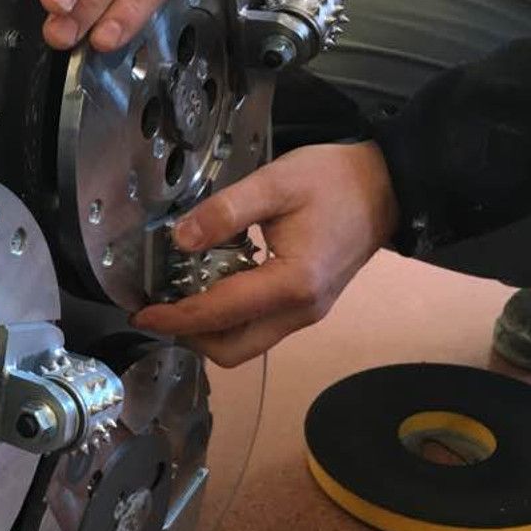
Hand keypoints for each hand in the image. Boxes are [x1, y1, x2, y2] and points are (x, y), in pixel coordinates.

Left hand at [132, 141, 399, 365]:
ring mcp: (307, 314)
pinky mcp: (308, 308)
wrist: (390, 185)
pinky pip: (259, 329)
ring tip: (177, 298)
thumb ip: (224, 211)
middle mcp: (300, 312)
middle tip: (157, 308)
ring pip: (245, 345)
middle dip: (188, 336)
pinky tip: (210, 288)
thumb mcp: (275, 182)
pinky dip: (228, 321)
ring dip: (207, 331)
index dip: (174, 318)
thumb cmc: (335, 180)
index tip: (140, 312)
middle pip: (231, 350)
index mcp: (292, 284)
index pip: (219, 314)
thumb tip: (179, 240)